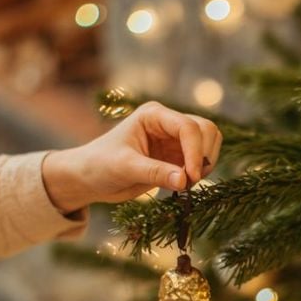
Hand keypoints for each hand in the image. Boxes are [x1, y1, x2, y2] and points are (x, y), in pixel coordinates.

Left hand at [42, 101, 222, 211]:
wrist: (91, 178)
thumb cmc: (100, 166)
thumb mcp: (125, 168)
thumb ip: (155, 173)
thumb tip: (185, 180)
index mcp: (154, 116)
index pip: (188, 126)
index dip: (195, 151)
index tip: (192, 177)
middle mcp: (168, 123)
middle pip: (205, 129)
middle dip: (204, 155)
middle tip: (191, 181)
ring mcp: (175, 139)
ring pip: (209, 142)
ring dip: (205, 163)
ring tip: (187, 183)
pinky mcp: (178, 155)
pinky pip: (202, 159)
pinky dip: (200, 171)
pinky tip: (184, 184)